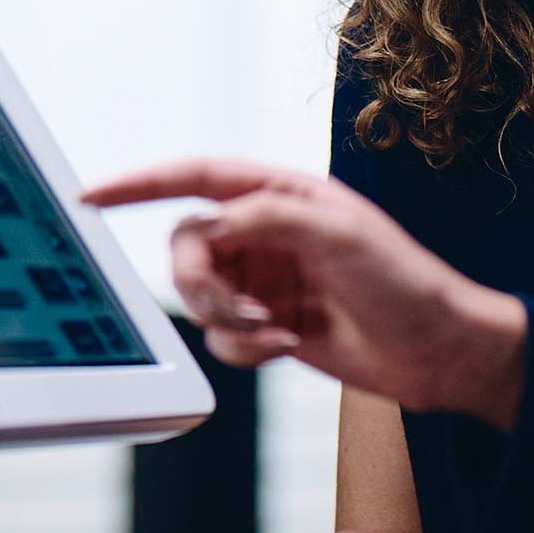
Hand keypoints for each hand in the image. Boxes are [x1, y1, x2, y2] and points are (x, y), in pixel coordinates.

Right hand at [82, 158, 525, 426]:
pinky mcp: (271, 325)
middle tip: (240, 308)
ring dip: (229, 319)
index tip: (90, 196)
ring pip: (201, 296)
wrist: (444, 354)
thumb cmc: (407, 283)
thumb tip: (212, 221)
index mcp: (281, 191)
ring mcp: (267, 279)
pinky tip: (287, 345)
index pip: (194, 178)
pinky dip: (245, 346)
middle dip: (202, 282)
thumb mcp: (339, 235)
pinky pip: (223, 336)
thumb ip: (267, 216)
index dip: (138, 183)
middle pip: (187, 245)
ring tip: (276, 329)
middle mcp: (267, 231)